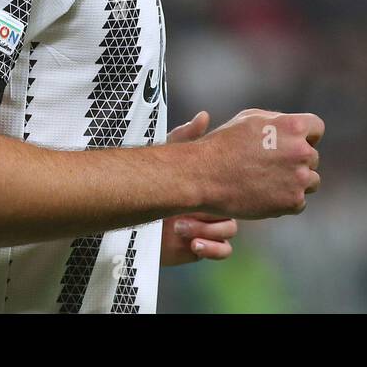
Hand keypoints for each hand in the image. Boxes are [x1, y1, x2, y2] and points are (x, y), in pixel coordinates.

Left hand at [161, 111, 237, 265]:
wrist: (132, 219)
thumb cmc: (150, 185)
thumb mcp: (168, 157)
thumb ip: (186, 137)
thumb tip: (204, 116)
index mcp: (210, 185)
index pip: (232, 186)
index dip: (227, 188)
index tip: (212, 187)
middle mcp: (211, 206)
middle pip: (235, 209)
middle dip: (214, 213)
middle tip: (188, 212)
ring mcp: (207, 228)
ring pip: (229, 230)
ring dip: (208, 230)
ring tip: (181, 227)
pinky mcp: (200, 248)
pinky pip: (223, 250)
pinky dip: (212, 248)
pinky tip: (194, 243)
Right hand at [192, 108, 323, 220]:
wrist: (205, 176)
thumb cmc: (224, 144)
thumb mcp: (251, 119)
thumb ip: (279, 121)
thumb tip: (296, 129)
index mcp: (293, 126)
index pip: (317, 128)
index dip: (305, 135)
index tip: (292, 144)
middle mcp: (301, 151)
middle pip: (313, 157)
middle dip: (296, 161)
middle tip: (271, 167)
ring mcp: (299, 178)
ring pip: (311, 180)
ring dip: (296, 182)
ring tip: (269, 182)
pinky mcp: (293, 202)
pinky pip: (300, 202)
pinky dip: (286, 201)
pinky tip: (265, 195)